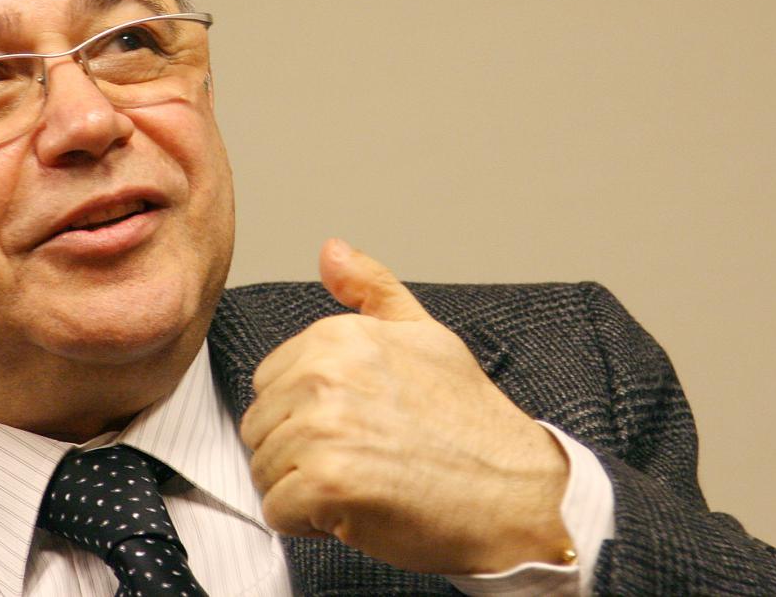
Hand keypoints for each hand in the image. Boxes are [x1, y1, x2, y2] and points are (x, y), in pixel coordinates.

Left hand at [239, 238, 572, 574]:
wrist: (515, 495)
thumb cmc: (470, 421)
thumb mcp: (425, 334)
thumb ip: (371, 288)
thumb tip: (330, 251)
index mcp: (337, 337)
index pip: (268, 383)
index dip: (303, 413)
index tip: (352, 425)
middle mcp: (324, 375)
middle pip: (260, 428)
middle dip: (298, 453)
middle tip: (361, 459)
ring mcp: (323, 429)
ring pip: (264, 471)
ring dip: (302, 490)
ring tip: (362, 482)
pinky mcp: (327, 484)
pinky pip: (277, 512)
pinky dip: (307, 523)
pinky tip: (355, 511)